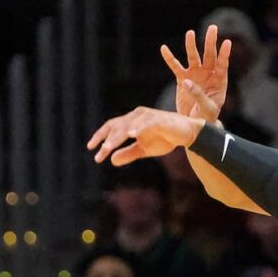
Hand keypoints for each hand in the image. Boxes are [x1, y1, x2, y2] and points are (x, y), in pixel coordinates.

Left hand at [87, 107, 203, 165]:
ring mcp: (147, 116)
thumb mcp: (144, 150)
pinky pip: (146, 123)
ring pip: (128, 125)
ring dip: (117, 136)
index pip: (112, 127)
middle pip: (117, 126)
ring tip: (108, 147)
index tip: (90, 148)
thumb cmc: (164, 138)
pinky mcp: (159, 119)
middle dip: (107, 140)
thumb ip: (128, 153)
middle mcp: (137, 116)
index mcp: (131, 122)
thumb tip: (112, 160)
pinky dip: (138, 128)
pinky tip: (131, 135)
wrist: (186, 133)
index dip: (100, 136)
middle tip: (100, 153)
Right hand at [161, 25, 229, 120]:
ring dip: (191, 45)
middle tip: (213, 28)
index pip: (222, 64)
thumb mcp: (207, 108)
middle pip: (209, 55)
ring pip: (193, 57)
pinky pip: (175, 66)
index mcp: (218, 80)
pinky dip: (169, 58)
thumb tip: (186, 82)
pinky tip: (164, 48)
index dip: (224, 54)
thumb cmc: (206, 116)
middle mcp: (207, 74)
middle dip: (210, 42)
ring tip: (190, 33)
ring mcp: (194, 74)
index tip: (227, 42)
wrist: (194, 122)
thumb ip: (199, 95)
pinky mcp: (182, 78)